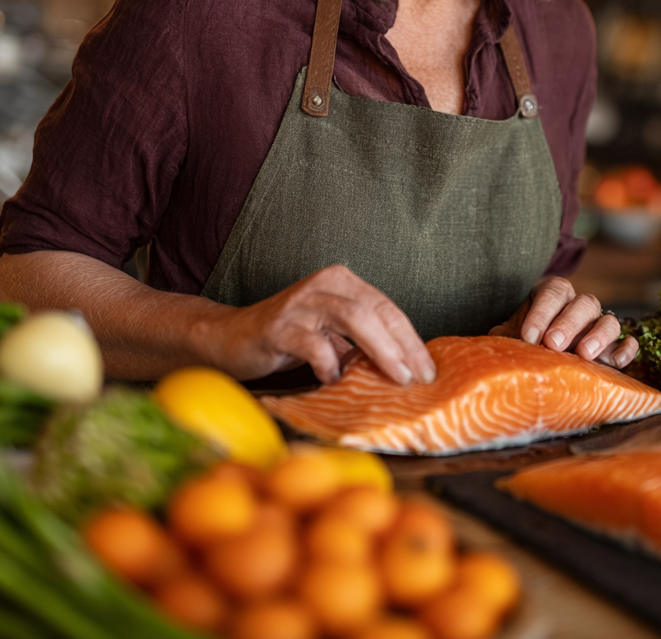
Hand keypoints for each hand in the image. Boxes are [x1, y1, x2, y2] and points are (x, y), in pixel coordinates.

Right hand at [210, 265, 436, 386]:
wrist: (232, 338)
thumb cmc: (290, 338)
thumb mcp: (333, 334)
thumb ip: (362, 342)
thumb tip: (406, 368)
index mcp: (342, 282)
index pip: (387, 307)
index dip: (410, 338)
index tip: (428, 368)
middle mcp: (324, 284)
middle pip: (375, 310)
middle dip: (402, 346)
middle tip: (417, 377)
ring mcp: (300, 303)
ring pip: (353, 318)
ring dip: (380, 351)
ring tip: (394, 377)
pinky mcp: (278, 326)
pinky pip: (313, 344)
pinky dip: (329, 364)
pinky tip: (333, 378)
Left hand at [490, 276, 638, 368]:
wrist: (539, 357)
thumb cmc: (522, 343)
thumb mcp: (509, 336)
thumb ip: (503, 338)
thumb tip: (490, 351)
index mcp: (552, 294)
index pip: (551, 292)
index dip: (541, 313)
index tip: (528, 337)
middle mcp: (578, 306)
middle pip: (584, 303)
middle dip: (568, 323)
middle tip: (553, 345)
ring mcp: (599, 325)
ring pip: (609, 319)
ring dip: (599, 335)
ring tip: (584, 355)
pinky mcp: (614, 347)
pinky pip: (628, 342)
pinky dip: (626, 350)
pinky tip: (616, 362)